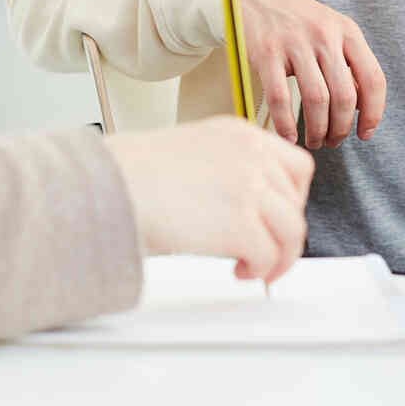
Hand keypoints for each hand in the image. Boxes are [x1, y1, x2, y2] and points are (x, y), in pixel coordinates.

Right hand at [107, 118, 313, 283]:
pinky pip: (269, 255)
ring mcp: (248, 187)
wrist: (108, 184)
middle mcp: (250, 155)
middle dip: (284, 232)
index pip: (295, 165)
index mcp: (237, 134)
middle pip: (296, 202)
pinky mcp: (240, 223)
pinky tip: (240, 271)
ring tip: (255, 268)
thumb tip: (239, 207)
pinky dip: (261, 270)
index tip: (278, 217)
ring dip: (278, 257)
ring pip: (291, 230)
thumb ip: (225, 170)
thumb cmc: (131, 174)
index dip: (291, 199)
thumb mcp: (190, 154)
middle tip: (267, 250)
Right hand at [236, 0, 386, 148]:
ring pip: (316, 100)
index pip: (373, 79)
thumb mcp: (331, 32)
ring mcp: (295, 43)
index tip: (364, 134)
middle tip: (333, 141)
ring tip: (314, 141)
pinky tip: (289, 135)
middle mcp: (325, 35)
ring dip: (317, 130)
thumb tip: (363, 109)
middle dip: (341, 128)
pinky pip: (281, 98)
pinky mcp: (266, 52)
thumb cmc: (298, 22)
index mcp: (348, 31)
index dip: (373, 113)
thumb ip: (349, 64)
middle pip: (344, 96)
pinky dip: (286, 124)